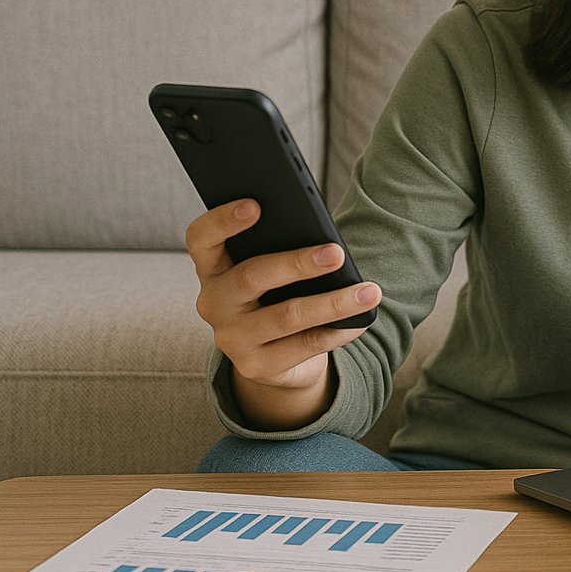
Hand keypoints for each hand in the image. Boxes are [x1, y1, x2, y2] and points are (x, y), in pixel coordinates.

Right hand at [187, 199, 380, 430]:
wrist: (275, 356)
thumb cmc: (276, 295)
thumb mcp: (272, 270)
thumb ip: (280, 249)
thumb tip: (324, 242)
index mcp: (212, 267)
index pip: (201, 238)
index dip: (222, 220)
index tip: (256, 205)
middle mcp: (213, 302)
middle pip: (251, 277)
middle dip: (298, 263)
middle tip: (336, 252)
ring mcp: (232, 338)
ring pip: (287, 316)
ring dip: (333, 302)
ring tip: (369, 292)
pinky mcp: (256, 366)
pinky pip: (305, 345)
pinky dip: (338, 330)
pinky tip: (361, 320)